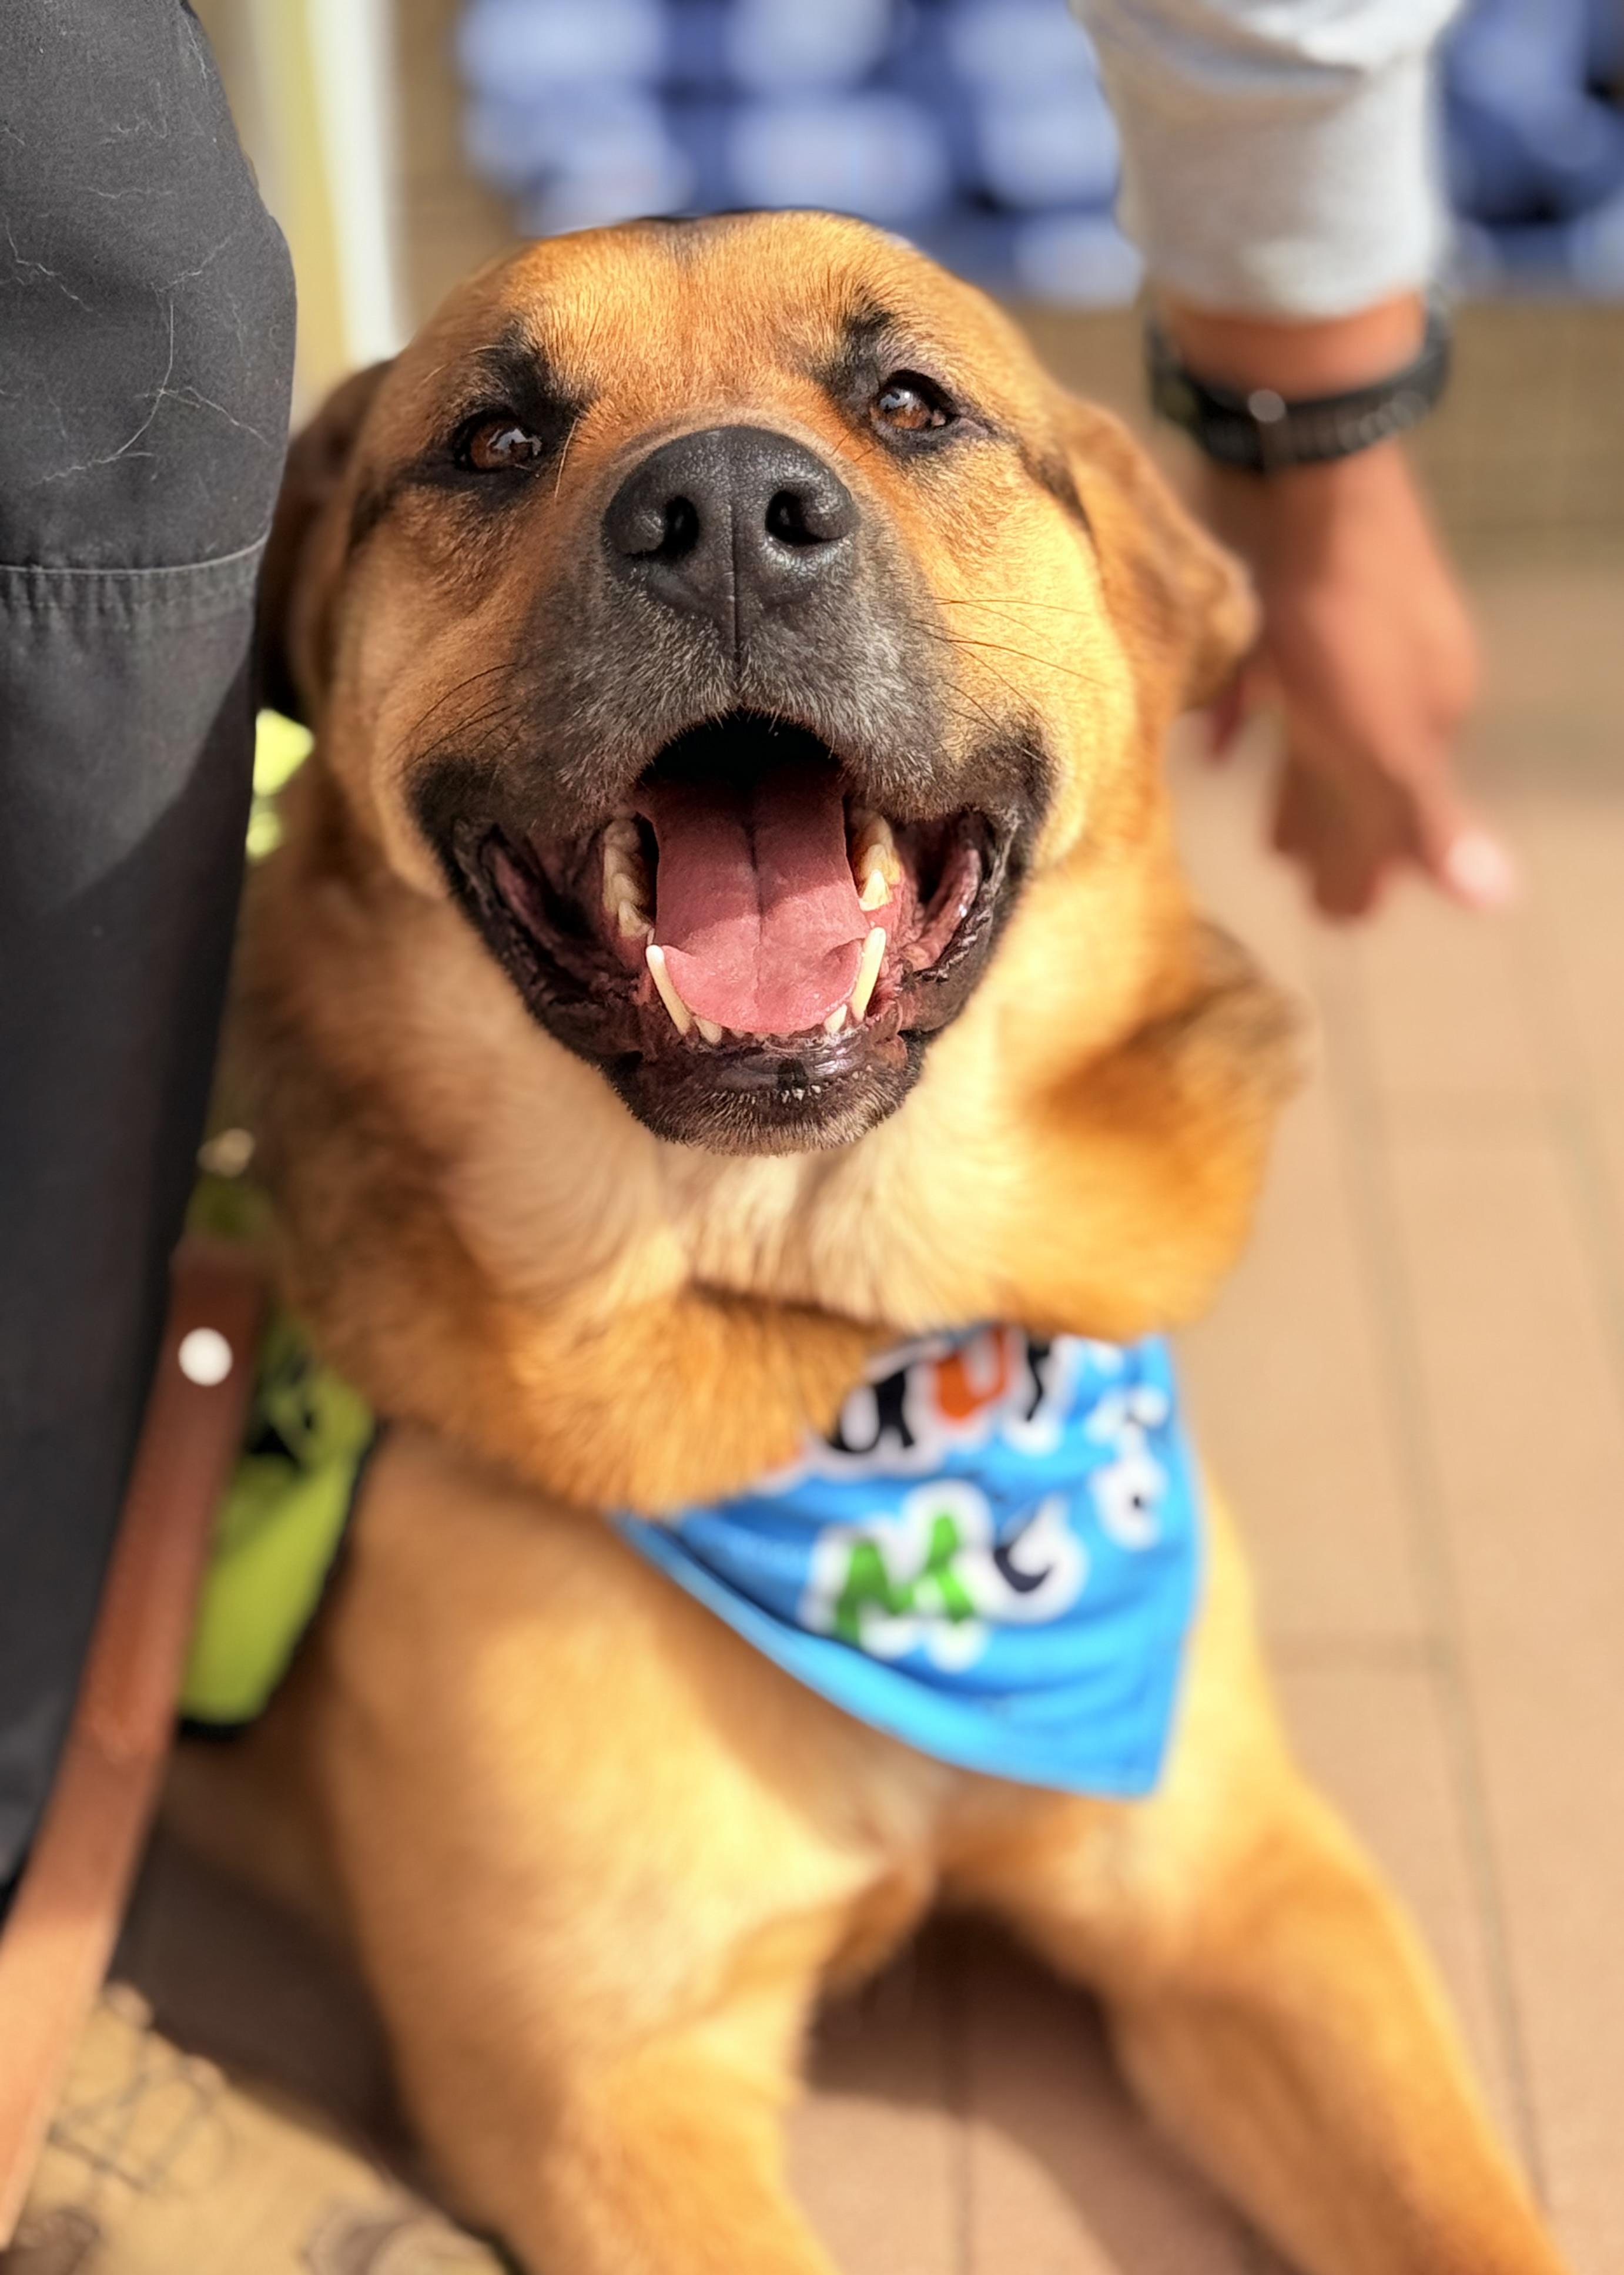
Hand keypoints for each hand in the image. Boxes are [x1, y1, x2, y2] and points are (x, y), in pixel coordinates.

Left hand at [1165, 297, 1514, 919]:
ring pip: (1321, 733)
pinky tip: (1218, 744)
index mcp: (1427, 712)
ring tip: (1271, 841)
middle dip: (1335, 837)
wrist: (1299, 472)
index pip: (1401, 817)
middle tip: (1306, 890)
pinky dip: (1251, 719)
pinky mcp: (1281, 601)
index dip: (1370, 871)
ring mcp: (1343, 634)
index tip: (1343, 922)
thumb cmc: (1338, 616)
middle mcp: (1396, 675)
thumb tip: (1496, 897)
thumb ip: (1422, 816)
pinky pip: (1270, 681)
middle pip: (1360, 779)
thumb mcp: (1379, 735)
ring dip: (1297, 789)